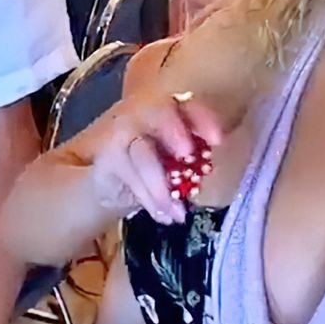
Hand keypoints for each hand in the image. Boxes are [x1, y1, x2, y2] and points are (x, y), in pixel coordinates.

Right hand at [89, 93, 223, 226]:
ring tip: (179, 214)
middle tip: (187, 154)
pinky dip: (149, 199)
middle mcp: (146, 114)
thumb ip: (192, 161)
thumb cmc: (152, 167)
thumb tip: (207, 174)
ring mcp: (123, 132)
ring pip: (144, 155)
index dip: (203, 121)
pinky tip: (162, 215)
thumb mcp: (177, 164)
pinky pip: (130, 177)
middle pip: (160, 114)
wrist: (109, 182)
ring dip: (162, 188)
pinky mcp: (107, 156)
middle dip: (175, 133)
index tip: (217, 140)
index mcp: (171, 112)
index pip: (189, 108)